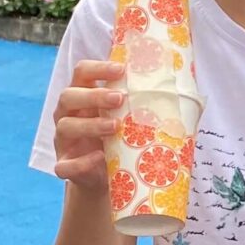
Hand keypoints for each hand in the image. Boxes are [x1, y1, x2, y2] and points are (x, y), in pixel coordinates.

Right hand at [48, 60, 126, 194]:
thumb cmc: (118, 138)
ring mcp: (63, 141)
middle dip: (94, 96)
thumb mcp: (125, 117)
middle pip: (68, 96)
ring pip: (65, 127)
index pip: (82, 72)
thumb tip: (181, 91)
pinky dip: (82, 162)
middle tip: (119, 99)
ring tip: (116, 127)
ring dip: (91, 125)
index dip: (98, 68)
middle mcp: (68, 114)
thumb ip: (139, 103)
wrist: (105, 176)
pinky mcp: (64, 165)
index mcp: (82, 96)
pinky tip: (100, 157)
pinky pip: (64, 165)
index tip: (121, 69)